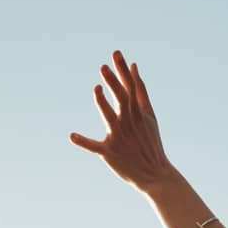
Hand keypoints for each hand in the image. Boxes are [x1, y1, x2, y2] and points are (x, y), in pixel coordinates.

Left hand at [68, 50, 172, 189]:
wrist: (155, 174)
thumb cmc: (150, 142)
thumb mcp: (150, 115)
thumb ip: (141, 90)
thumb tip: (134, 66)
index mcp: (138, 112)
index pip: (130, 88)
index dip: (123, 71)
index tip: (116, 54)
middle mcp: (129, 123)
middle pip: (121, 99)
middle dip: (113, 83)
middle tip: (103, 68)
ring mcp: (119, 137)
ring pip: (109, 118)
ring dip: (102, 103)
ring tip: (96, 88)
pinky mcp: (109, 153)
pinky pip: (95, 147)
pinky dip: (84, 142)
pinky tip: (72, 135)